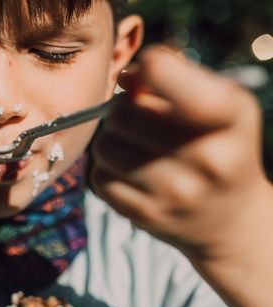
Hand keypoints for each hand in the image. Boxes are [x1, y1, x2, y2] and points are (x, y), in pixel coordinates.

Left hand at [90, 46, 270, 263]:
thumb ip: (175, 77)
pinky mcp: (148, 215)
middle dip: (122, 110)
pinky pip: (100, 179)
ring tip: (135, 147)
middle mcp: (206, 158)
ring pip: (105, 147)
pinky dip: (108, 172)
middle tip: (139, 118)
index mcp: (228, 117)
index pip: (166, 76)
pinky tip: (132, 173)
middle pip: (122, 115)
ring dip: (112, 142)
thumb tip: (126, 78)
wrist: (230, 217)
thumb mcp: (218, 102)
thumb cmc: (217, 144)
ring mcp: (176, 192)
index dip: (150, 67)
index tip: (152, 70)